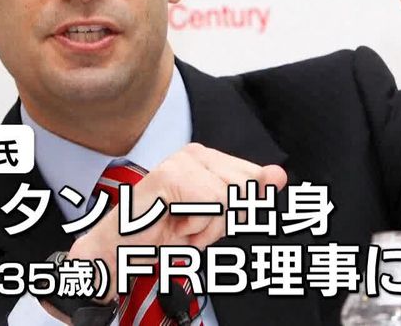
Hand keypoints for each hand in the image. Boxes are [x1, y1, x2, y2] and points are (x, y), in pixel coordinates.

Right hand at [66, 143, 286, 299]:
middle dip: (226, 218)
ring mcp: (182, 161)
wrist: (121, 248)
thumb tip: (278, 174)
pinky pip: (212, 204)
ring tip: (182, 224)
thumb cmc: (165, 232)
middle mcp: (196, 153)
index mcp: (208, 159)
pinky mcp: (173, 174)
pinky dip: (197, 225)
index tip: (207, 218)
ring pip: (231, 197)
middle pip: (247, 187)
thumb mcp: (218, 218)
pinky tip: (174, 222)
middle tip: (193, 224)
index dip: (238, 210)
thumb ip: (249, 196)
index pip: (253, 179)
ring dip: (209, 225)